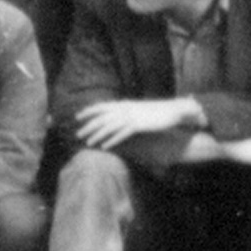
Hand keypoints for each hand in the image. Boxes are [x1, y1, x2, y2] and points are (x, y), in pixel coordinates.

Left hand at [75, 100, 198, 149]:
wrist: (173, 111)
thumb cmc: (156, 112)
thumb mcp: (138, 109)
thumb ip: (126, 111)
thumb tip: (115, 116)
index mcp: (124, 104)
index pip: (102, 106)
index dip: (89, 111)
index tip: (77, 116)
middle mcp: (125, 108)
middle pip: (102, 118)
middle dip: (88, 126)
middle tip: (77, 134)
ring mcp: (132, 117)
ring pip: (109, 126)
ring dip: (97, 135)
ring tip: (88, 143)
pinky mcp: (139, 125)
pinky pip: (122, 134)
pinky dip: (112, 140)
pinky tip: (104, 146)